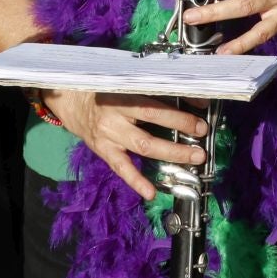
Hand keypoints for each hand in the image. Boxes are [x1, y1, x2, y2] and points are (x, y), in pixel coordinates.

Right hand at [42, 90, 209, 199]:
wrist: (74, 104)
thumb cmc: (107, 92)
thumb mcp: (127, 85)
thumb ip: (155, 90)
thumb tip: (194, 98)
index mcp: (123, 92)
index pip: (155, 99)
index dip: (179, 105)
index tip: (202, 109)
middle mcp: (116, 114)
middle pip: (151, 121)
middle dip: (180, 126)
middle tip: (202, 132)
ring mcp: (110, 134)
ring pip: (143, 145)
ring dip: (171, 152)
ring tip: (193, 158)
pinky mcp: (104, 151)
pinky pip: (122, 168)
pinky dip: (137, 181)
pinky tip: (151, 192)